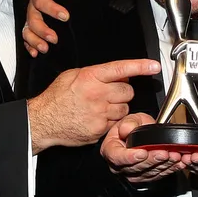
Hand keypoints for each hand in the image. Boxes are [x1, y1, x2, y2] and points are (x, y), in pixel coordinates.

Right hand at [22, 0, 81, 56]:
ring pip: (27, 31)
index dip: (52, 9)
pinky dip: (30, 47)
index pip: (41, 0)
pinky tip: (36, 53)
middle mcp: (34, 7)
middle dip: (42, 30)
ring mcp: (32, 19)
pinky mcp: (33, 31)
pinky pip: (27, 40)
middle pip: (32, 19)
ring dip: (35, 41)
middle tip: (54, 38)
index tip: (65, 16)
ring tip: (45, 49)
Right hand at [28, 58, 160, 153]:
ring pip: (125, 109)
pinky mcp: (100, 130)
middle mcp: (97, 95)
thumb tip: (118, 73)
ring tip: (101, 106)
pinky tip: (97, 117)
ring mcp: (99, 114)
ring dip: (118, 107)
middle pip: (128, 91)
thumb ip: (96, 73)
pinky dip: (110, 121)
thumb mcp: (73, 75)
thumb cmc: (56, 97)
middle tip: (109, 93)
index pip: (121, 69)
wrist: (43, 121)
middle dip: (122, 92)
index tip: (154, 66)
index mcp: (91, 78)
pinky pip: (116, 123)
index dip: (141, 67)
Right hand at [101, 113, 186, 183]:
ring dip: (164, 165)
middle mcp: (120, 165)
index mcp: (111, 150)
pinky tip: (178, 163)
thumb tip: (127, 129)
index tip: (142, 152)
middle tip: (164, 153)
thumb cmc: (132, 127)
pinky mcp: (147, 176)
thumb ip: (129, 123)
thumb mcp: (130, 119)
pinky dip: (171, 169)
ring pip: (149, 173)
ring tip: (174, 156)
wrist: (140, 133)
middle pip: (136, 167)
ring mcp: (133, 173)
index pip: (117, 157)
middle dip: (152, 160)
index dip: (130, 157)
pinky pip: (159, 175)